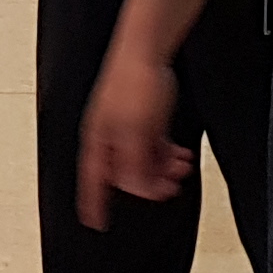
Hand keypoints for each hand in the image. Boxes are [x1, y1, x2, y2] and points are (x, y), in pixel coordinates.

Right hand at [75, 45, 194, 227]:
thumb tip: (136, 186)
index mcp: (99, 140)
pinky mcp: (141, 117)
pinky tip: (181, 155)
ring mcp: (125, 127)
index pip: (91, 180)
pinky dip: (167, 154)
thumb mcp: (138, 130)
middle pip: (124, 174)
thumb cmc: (135, 82)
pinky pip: (153, 146)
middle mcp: (109, 136)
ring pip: (142, 161)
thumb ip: (135, 161)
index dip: (93, 203)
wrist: (147, 50)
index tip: (96, 222)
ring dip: (162, 169)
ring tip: (180, 168)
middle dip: (147, 183)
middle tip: (168, 188)